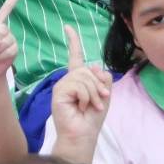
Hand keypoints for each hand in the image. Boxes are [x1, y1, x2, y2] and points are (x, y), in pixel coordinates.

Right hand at [50, 25, 111, 149]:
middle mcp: (68, 80)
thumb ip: (102, 77)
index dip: (73, 41)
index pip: (75, 56)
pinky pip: (78, 85)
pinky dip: (86, 97)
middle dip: (99, 85)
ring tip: (92, 106)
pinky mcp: (59, 92)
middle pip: (87, 69)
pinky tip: (82, 106)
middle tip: (100, 100)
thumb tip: (94, 67)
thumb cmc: (92, 119)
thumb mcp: (103, 94)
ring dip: (94, 93)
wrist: (83, 136)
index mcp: (78, 79)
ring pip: (84, 77)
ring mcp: (62, 85)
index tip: (68, 28)